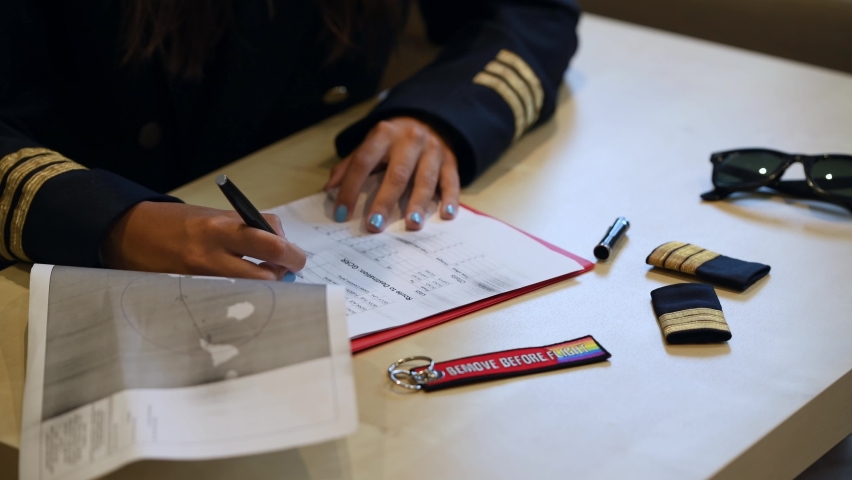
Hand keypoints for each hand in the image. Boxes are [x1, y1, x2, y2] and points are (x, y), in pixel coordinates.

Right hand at [101, 201, 306, 280]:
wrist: (132, 232)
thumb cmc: (181, 223)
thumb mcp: (216, 216)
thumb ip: (250, 229)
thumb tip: (283, 251)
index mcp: (221, 227)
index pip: (273, 242)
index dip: (291, 252)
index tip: (295, 257)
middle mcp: (213, 254)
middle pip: (269, 273)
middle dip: (285, 273)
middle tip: (287, 271)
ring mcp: (203, 278)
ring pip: (254, 290)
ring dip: (267, 286)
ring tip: (262, 277)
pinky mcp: (194, 293)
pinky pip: (231, 298)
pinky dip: (244, 294)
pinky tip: (241, 288)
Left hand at [325, 117, 459, 231]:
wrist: (429, 120)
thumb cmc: (393, 141)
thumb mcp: (370, 145)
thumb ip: (349, 165)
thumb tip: (329, 188)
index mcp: (384, 134)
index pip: (363, 161)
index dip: (351, 187)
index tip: (342, 214)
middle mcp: (410, 139)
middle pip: (397, 173)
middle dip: (385, 201)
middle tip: (375, 225)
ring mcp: (433, 150)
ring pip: (425, 179)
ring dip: (418, 203)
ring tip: (412, 224)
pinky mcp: (451, 161)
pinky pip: (451, 181)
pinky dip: (450, 198)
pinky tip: (446, 214)